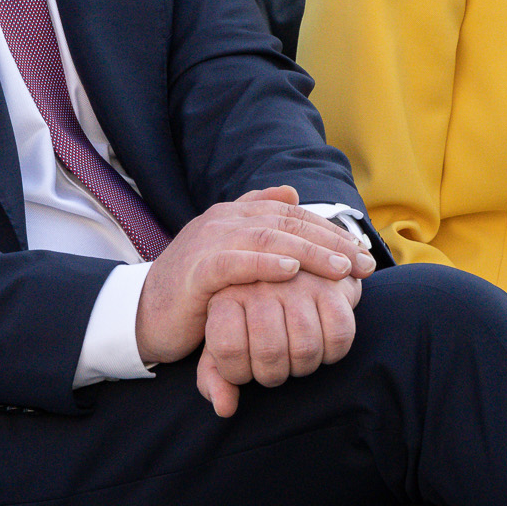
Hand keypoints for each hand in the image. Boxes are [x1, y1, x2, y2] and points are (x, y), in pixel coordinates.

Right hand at [135, 187, 373, 365]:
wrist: (144, 314)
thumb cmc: (195, 287)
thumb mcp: (231, 251)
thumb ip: (257, 218)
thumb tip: (291, 191)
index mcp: (236, 214)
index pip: (293, 214)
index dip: (329, 230)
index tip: (361, 251)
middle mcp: (224, 220)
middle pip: (287, 222)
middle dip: (330, 242)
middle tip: (362, 262)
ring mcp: (209, 242)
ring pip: (268, 237)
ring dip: (309, 252)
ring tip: (339, 267)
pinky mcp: (197, 271)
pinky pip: (235, 262)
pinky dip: (264, 263)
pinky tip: (291, 269)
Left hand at [194, 271, 363, 416]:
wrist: (293, 270)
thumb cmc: (250, 317)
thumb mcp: (223, 342)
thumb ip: (215, 376)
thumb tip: (225, 409)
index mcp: (226, 294)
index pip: (229, 348)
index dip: (237, 373)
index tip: (243, 370)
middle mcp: (261, 282)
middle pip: (270, 351)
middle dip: (272, 375)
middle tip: (272, 370)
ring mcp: (299, 282)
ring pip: (306, 348)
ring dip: (302, 368)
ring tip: (295, 359)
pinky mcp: (332, 286)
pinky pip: (339, 336)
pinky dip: (332, 355)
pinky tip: (321, 349)